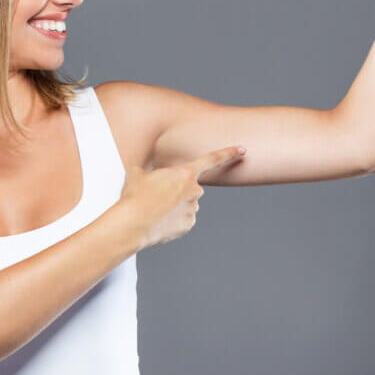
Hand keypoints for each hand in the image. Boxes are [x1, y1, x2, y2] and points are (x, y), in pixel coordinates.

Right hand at [117, 145, 245, 248]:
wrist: (132, 224)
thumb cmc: (134, 197)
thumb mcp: (137, 174)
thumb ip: (149, 170)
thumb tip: (145, 172)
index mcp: (184, 173)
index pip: (211, 159)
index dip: (228, 153)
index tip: (242, 149)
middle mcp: (194, 191)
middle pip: (189, 187)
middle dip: (176, 190)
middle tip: (156, 196)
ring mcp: (193, 209)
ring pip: (185, 204)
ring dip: (173, 205)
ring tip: (154, 210)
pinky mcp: (188, 225)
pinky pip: (183, 219)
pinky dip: (173, 220)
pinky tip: (159, 220)